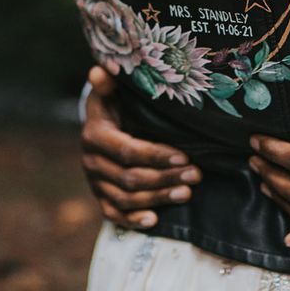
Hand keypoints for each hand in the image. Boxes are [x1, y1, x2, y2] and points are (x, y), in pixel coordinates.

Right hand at [80, 66, 202, 229]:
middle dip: (165, 178)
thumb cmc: (116, 101)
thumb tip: (101, 70)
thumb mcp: (113, 89)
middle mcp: (92, 162)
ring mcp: (95, 183)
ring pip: (127, 198)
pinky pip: (114, 214)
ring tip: (187, 193)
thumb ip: (110, 83)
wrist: (102, 122)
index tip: (185, 157)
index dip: (156, 156)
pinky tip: (154, 220)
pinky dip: (133, 220)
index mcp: (95, 135)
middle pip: (130, 178)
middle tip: (196, 175)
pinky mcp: (100, 197)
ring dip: (158, 198)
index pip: (128, 151)